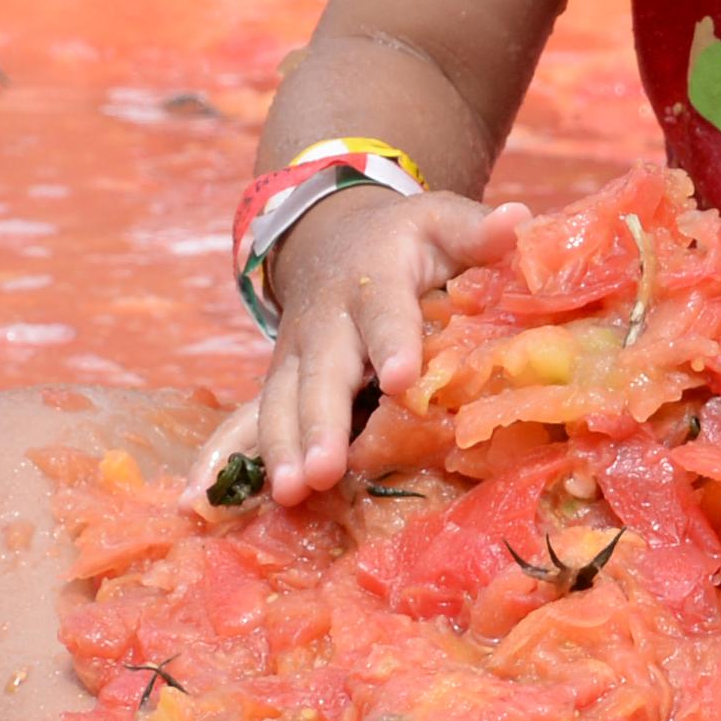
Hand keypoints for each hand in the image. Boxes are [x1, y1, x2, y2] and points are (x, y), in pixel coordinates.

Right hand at [181, 186, 527, 510]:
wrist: (335, 237)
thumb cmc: (404, 240)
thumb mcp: (440, 221)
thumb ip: (476, 232)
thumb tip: (518, 224)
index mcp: (374, 280)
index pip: (386, 313)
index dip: (393, 343)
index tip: (402, 379)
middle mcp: (327, 322)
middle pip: (322, 373)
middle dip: (320, 422)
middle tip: (323, 469)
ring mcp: (295, 357)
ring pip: (281, 403)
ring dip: (280, 448)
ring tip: (289, 492)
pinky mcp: (279, 386)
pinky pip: (246, 421)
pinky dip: (224, 458)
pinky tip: (201, 499)